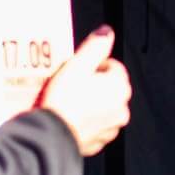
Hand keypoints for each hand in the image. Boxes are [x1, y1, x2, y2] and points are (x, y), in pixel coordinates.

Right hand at [37, 26, 131, 156]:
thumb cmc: (64, 100)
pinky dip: (86, 121)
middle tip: (72, 85)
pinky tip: (70, 118)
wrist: (52, 137)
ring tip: (69, 102)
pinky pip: (95, 126)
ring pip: (103, 108)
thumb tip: (107, 32)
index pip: (113, 67)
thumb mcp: (77, 65)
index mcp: (120, 88)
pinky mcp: (99, 143)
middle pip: (109, 89)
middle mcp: (122, 109)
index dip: (94, 65)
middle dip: (94, 85)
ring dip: (91, 104)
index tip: (78, 70)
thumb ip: (95, 46)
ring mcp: (111, 129)